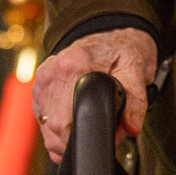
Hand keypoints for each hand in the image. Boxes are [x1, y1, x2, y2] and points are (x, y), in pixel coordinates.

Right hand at [31, 27, 157, 162]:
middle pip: (53, 129)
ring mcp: (41, 82)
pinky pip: (45, 121)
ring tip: (91, 118)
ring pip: (47, 129)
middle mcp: (51, 73)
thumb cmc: (121, 51)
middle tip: (103, 127)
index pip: (64, 120)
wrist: (110, 35)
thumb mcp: (136, 71)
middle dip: (78, 139)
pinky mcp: (39, 89)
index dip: (83, 136)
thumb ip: (136, 102)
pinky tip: (78, 116)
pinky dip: (61, 128)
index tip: (100, 136)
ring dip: (68, 135)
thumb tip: (132, 127)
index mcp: (72, 65)